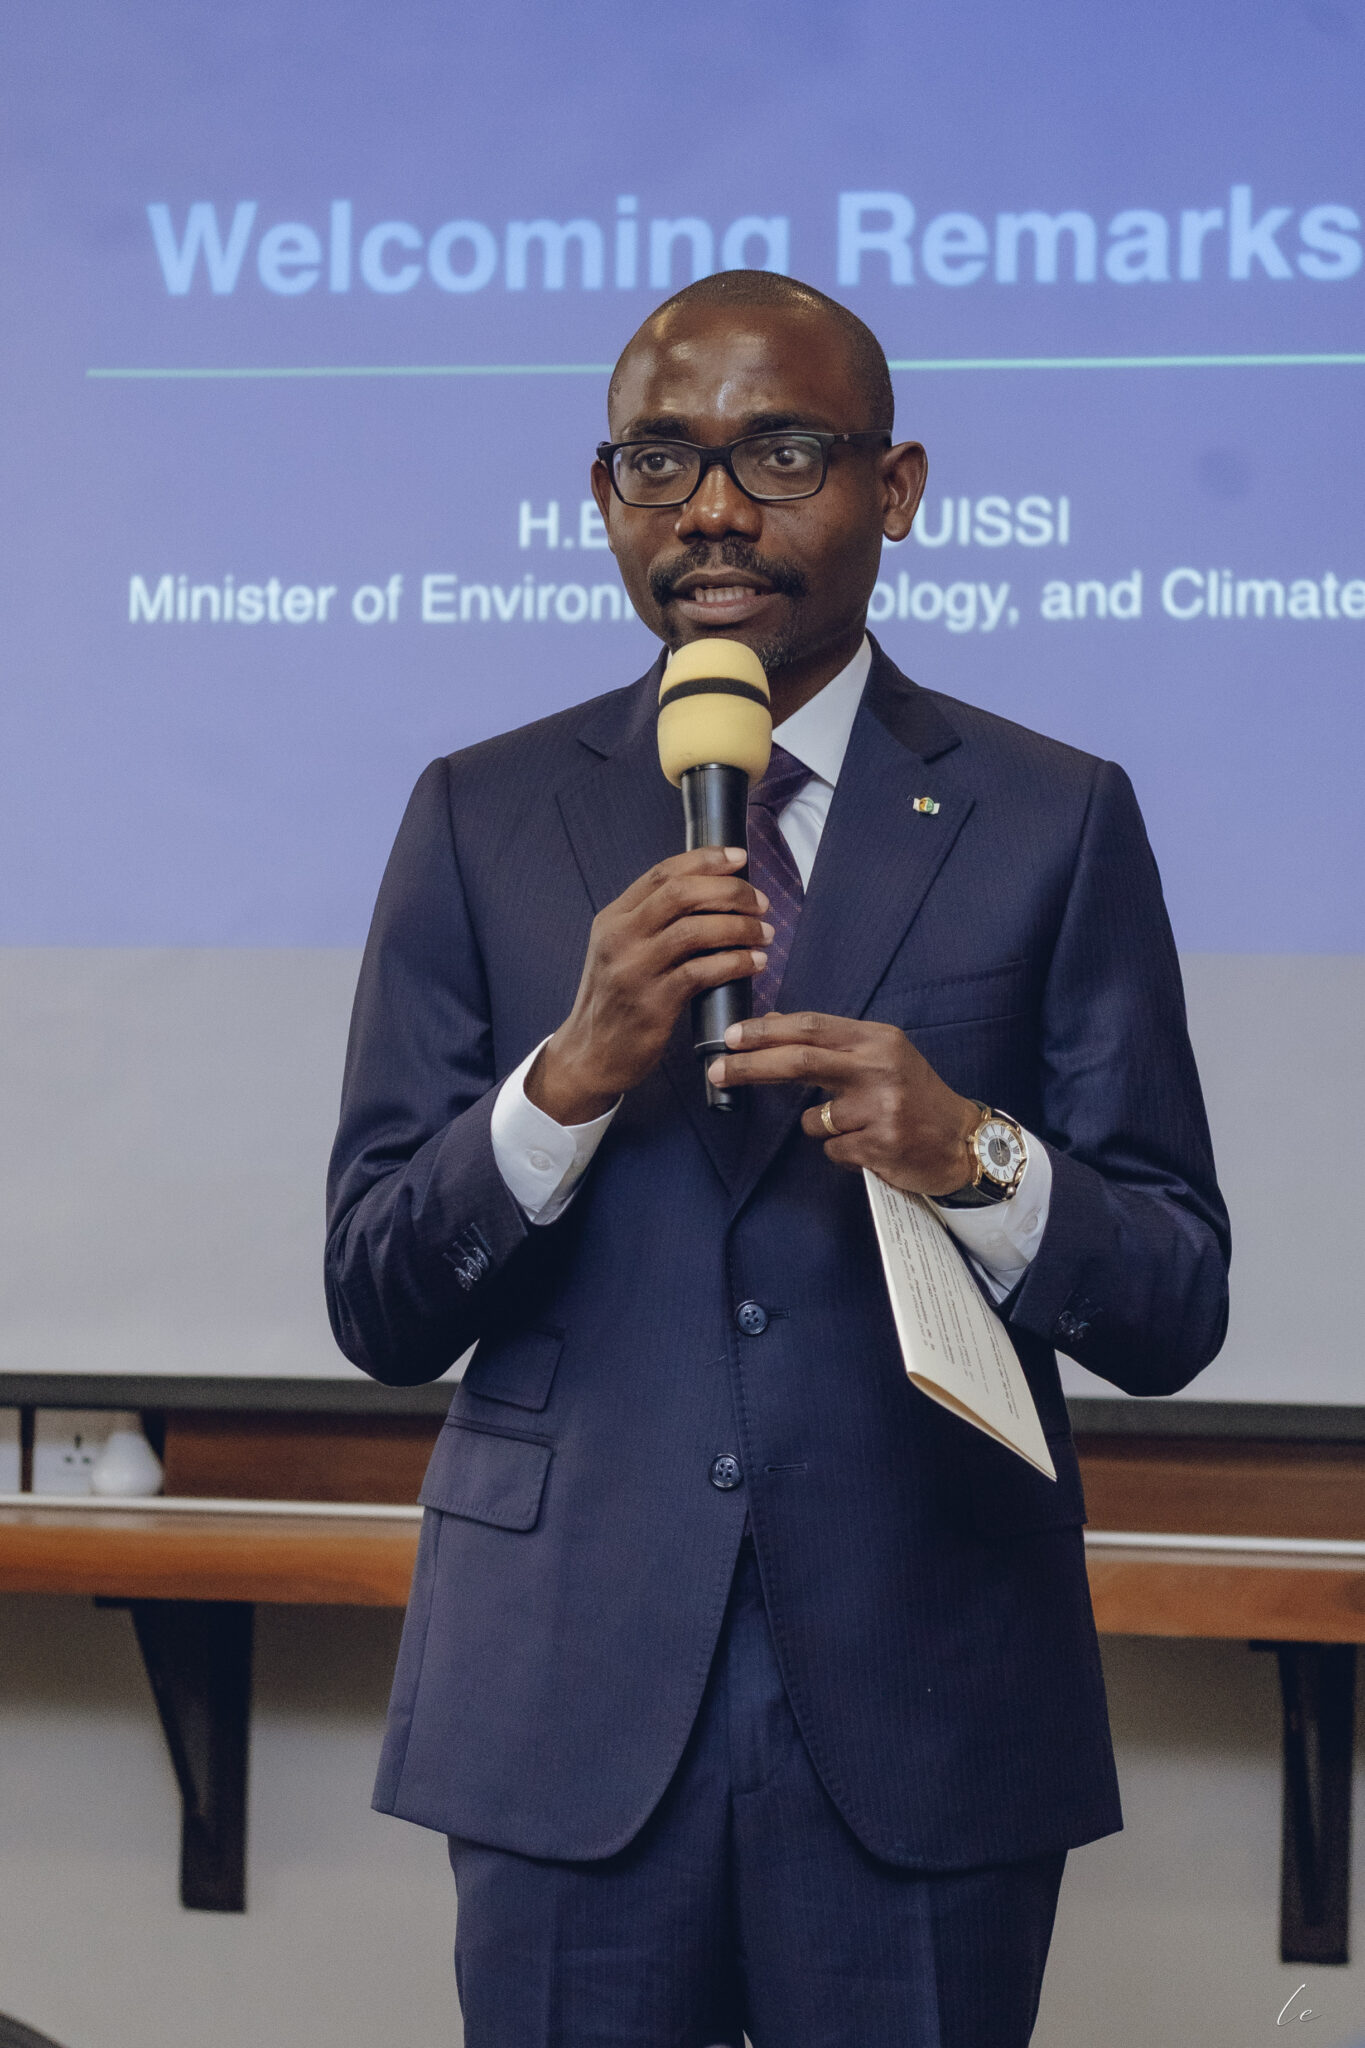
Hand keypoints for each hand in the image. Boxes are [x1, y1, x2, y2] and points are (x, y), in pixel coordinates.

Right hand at [527, 849, 773, 1124]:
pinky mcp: (652, 1003)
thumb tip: (711, 894)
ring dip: (739, 928)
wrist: (590, 1055)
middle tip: (761, 903)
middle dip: (730, 891)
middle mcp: (620, 937)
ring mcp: (634, 970)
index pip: (663, 872)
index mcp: (613, 918)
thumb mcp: (621, 951)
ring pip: (695, 930)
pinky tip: (754, 963)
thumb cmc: (616, 1000)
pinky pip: (702, 972)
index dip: (706, 859)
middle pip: (681, 893)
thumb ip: (653, 922)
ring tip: (764, 934)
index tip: (740, 858)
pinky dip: (735, 963)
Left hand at [707, 1011, 979, 1195]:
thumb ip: (830, 1044)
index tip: (731, 1036)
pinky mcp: (880, 1143)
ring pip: (813, 1119)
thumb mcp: (879, 1057)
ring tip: (858, 1126)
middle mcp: (879, 1067)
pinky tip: (870, 1146)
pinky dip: (841, 1151)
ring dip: (821, 1127)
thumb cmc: (914, 1096)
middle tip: (717, 1070)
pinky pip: (832, 1149)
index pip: (810, 1027)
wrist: (962, 1141)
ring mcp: (881, 1106)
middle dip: (751, 1066)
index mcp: (877, 1039)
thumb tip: (773, 1024)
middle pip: (800, 1060)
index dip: (766, 1031)